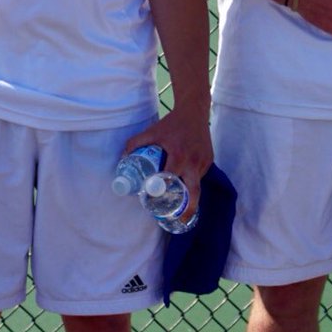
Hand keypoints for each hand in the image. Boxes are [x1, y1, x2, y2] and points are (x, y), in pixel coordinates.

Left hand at [123, 104, 212, 219]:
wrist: (194, 111)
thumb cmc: (171, 123)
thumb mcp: (151, 131)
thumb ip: (135, 143)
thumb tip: (122, 158)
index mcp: (179, 156)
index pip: (171, 179)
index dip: (162, 190)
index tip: (154, 200)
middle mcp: (194, 162)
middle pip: (194, 191)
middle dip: (189, 208)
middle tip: (180, 220)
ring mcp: (204, 162)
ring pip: (196, 183)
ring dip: (188, 193)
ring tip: (178, 203)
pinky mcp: (209, 160)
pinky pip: (200, 175)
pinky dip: (192, 182)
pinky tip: (184, 185)